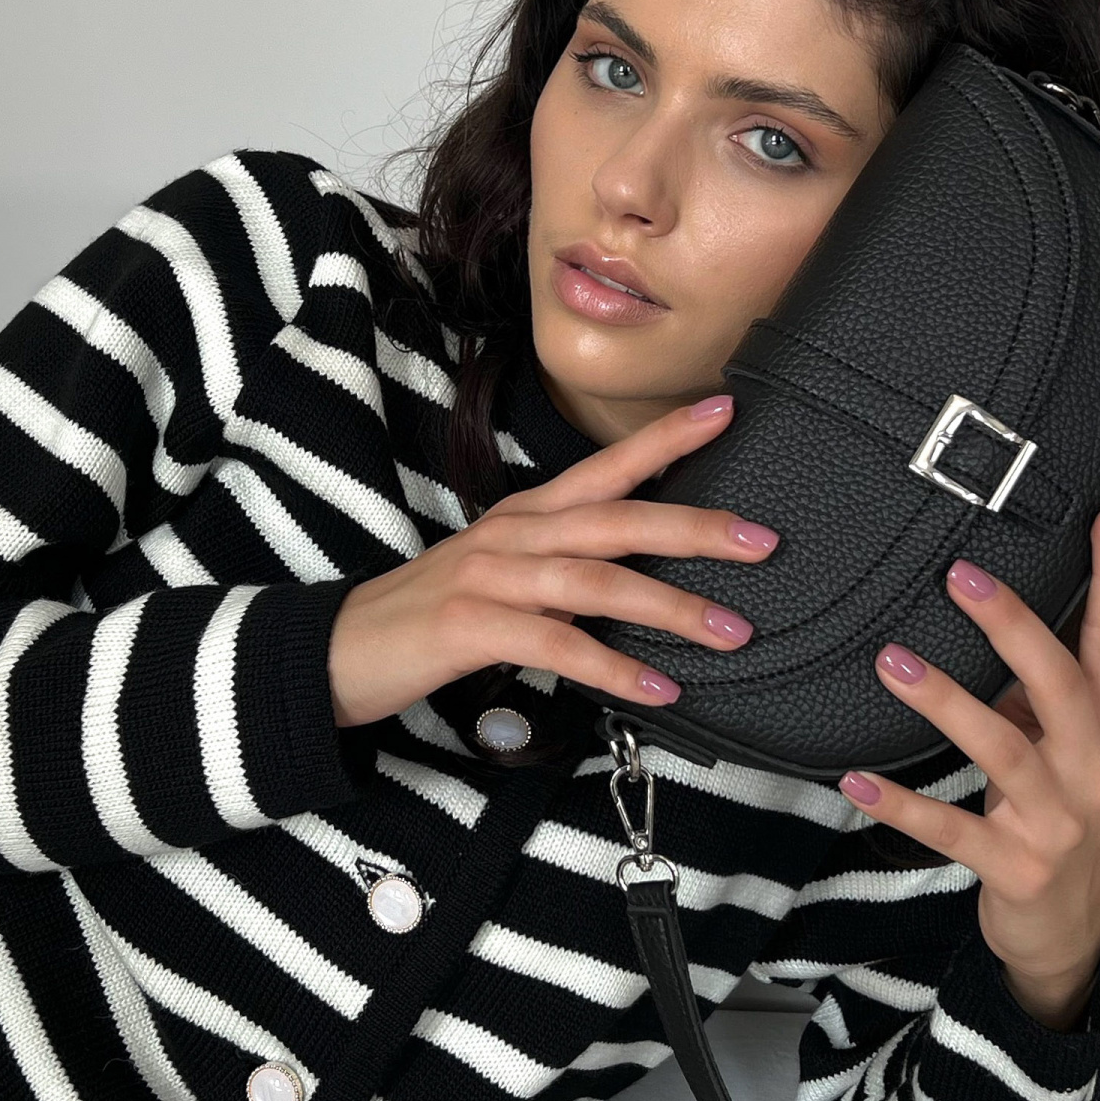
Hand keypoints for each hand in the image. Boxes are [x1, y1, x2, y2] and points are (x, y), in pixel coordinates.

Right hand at [326, 394, 778, 728]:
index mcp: (527, 516)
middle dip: (696, 527)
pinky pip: (558, 645)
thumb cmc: (429, 619)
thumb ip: (565, 575)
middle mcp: (513, 534)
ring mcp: (490, 577)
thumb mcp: (504, 582)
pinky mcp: (470, 626)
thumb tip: (639, 588)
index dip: (667, 440)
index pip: (608, 467)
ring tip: (730, 633)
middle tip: (763, 540)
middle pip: (618, 518)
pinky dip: (614, 668)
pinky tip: (657, 688)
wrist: (336, 651)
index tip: (727, 412)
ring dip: (672, 608)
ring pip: (597, 581)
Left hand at [836, 505, 1099, 1032]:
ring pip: (1004, 751)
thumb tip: (997, 615)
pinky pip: (951, 831)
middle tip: (960, 576)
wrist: (1070, 933)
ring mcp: (1057, 822)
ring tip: (892, 661)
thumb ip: (1038, 692)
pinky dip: (902, 805)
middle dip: (1013, 626)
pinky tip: (856, 780)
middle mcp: (1092, 768)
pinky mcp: (1015, 867)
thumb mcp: (1065, 752)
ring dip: (947, 702)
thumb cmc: (1061, 823)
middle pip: (1061, 684)